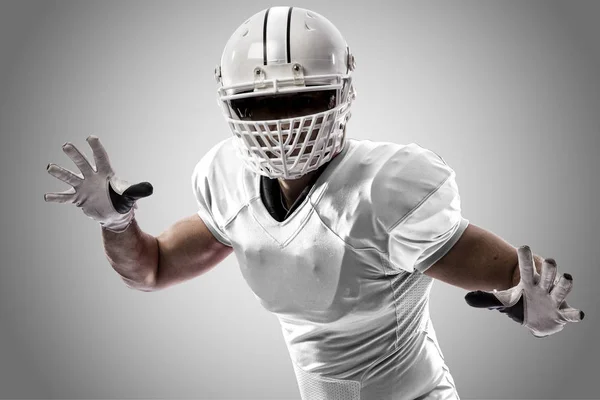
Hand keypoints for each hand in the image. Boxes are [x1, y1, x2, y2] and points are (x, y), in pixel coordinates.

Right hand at [44, 135, 152, 231]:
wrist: (114, 215)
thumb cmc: (123, 201)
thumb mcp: (130, 196)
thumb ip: (137, 190)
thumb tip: (150, 188)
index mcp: (106, 173)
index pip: (101, 158)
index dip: (96, 148)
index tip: (91, 137)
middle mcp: (92, 177)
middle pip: (82, 164)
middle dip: (75, 155)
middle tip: (66, 145)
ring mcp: (83, 187)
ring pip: (70, 177)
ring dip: (60, 172)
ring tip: (50, 167)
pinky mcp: (78, 198)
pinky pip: (65, 197)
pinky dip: (56, 197)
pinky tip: (46, 197)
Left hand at [464, 245, 583, 337]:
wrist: (534, 318)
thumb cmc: (518, 305)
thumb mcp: (501, 302)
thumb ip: (485, 299)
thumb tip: (467, 298)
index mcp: (529, 282)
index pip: (526, 268)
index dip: (524, 259)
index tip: (523, 247)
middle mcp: (543, 287)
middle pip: (546, 275)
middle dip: (548, 268)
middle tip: (548, 260)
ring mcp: (553, 299)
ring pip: (560, 289)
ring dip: (564, 285)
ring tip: (568, 277)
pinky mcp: (561, 313)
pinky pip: (569, 313)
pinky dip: (573, 315)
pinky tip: (578, 316)